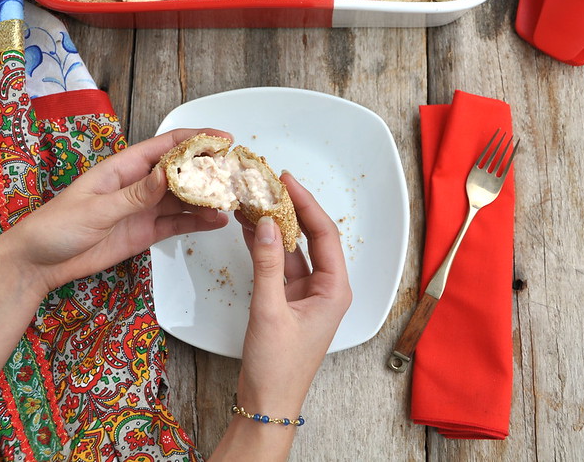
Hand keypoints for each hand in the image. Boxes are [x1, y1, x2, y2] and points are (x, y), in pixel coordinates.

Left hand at [0, 128, 230, 295]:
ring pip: (183, 199)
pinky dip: (197, 223)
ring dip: (207, 199)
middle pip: (181, 172)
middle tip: (236, 175)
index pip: (166, 147)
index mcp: (124, 168)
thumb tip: (168, 174)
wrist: (38, 263)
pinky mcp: (145, 232)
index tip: (224, 139)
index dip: (196, 139)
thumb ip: (135, 194)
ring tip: (232, 201)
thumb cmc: (57, 227)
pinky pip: (176, 224)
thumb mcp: (97, 209)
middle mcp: (138, 185)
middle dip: (209, 170)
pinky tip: (216, 222)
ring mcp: (143, 209)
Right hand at [235, 173, 351, 416]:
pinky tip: (249, 230)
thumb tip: (263, 224)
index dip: (306, 204)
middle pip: (311, 237)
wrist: (268, 403)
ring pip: (293, 250)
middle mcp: (326, 288)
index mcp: (334, 290)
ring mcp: (307, 295)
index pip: (324, 234)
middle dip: (290, 211)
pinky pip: (279, 266)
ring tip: (254, 201)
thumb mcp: (269, 310)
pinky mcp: (289, 302)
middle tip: (270, 186)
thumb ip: (266, 265)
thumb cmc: (277, 367)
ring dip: (274, 228)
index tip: (287, 181)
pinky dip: (265, 248)